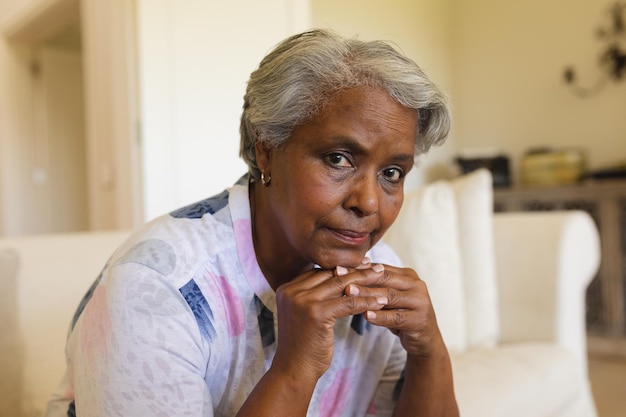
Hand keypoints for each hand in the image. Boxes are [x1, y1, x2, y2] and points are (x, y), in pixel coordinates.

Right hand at [271, 262, 389, 380]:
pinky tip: (380, 301)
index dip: (343, 268)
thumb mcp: (305, 314)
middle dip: (356, 270)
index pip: (320, 272)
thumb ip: (314, 296)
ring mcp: (302, 301)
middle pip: (330, 275)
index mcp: (286, 288)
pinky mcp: (315, 313)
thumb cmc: (303, 345)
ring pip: (341, 285)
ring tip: (383, 277)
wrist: (293, 371)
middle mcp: (291, 291)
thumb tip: (336, 277)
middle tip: (377, 266)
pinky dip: (366, 301)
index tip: (362, 264)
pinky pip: (347, 303)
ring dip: (365, 281)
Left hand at [344, 264, 445, 358]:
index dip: (358, 268)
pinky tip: (366, 316)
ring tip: (349, 293)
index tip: (337, 269)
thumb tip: (345, 274)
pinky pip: (396, 317)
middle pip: (384, 279)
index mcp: (408, 275)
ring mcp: (420, 302)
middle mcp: (416, 285)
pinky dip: (381, 316)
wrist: (425, 341)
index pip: (380, 269)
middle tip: (340, 277)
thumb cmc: (401, 315)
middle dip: (361, 278)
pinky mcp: (419, 320)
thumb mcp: (388, 299)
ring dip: (368, 294)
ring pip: (390, 296)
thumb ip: (374, 286)